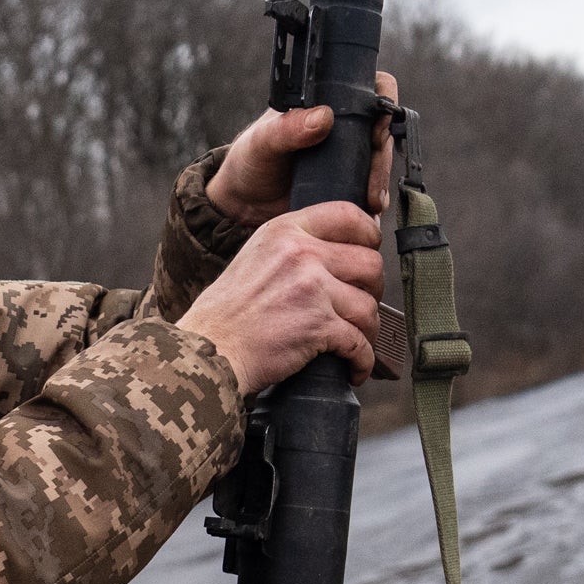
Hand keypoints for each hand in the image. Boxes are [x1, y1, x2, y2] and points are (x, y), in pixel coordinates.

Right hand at [181, 200, 387, 396]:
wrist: (209, 349)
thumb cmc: (226, 313)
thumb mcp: (255, 257)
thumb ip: (293, 247)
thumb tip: (340, 250)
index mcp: (285, 231)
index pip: (347, 215)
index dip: (369, 234)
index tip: (371, 249)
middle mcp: (301, 254)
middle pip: (370, 262)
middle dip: (373, 289)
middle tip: (362, 304)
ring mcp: (312, 290)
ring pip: (369, 306)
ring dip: (369, 329)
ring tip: (357, 341)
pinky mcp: (318, 327)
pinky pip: (360, 344)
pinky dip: (362, 362)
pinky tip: (354, 368)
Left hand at [202, 65, 401, 223]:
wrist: (244, 203)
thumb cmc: (249, 161)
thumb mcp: (263, 141)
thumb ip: (288, 127)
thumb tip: (323, 116)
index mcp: (325, 100)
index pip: (369, 87)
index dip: (383, 102)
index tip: (376, 131)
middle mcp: (343, 124)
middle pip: (382, 128)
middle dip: (382, 155)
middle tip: (372, 180)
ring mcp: (349, 154)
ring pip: (381, 159)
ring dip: (381, 179)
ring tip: (372, 202)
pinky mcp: (348, 183)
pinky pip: (372, 186)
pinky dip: (375, 197)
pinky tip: (370, 211)